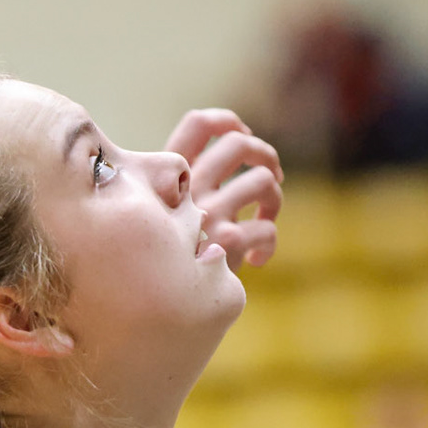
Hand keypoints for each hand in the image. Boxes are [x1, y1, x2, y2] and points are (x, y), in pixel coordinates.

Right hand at [165, 108, 284, 269]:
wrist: (153, 307)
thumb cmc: (159, 263)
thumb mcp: (157, 220)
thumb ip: (178, 193)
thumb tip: (222, 161)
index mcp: (168, 177)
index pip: (198, 123)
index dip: (227, 121)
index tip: (242, 135)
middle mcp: (188, 190)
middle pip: (239, 144)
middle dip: (266, 156)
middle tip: (271, 175)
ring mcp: (208, 215)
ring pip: (262, 181)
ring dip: (274, 199)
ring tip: (266, 218)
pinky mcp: (226, 244)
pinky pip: (266, 229)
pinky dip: (269, 243)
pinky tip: (258, 259)